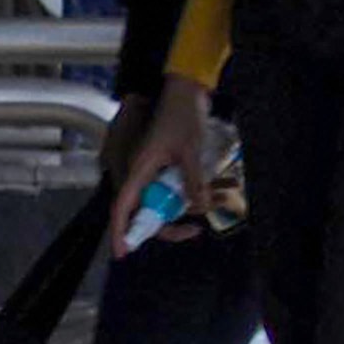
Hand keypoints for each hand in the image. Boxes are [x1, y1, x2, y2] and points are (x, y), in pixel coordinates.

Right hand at [106, 79, 211, 248]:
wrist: (186, 90)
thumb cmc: (182, 116)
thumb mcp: (191, 150)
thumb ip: (194, 181)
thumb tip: (200, 209)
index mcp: (138, 170)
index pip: (122, 207)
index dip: (120, 231)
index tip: (122, 253)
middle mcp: (141, 173)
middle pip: (145, 210)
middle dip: (168, 223)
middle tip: (193, 231)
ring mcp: (154, 170)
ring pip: (165, 198)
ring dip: (189, 204)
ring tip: (217, 202)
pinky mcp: (168, 165)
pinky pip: (177, 185)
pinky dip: (197, 189)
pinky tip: (222, 186)